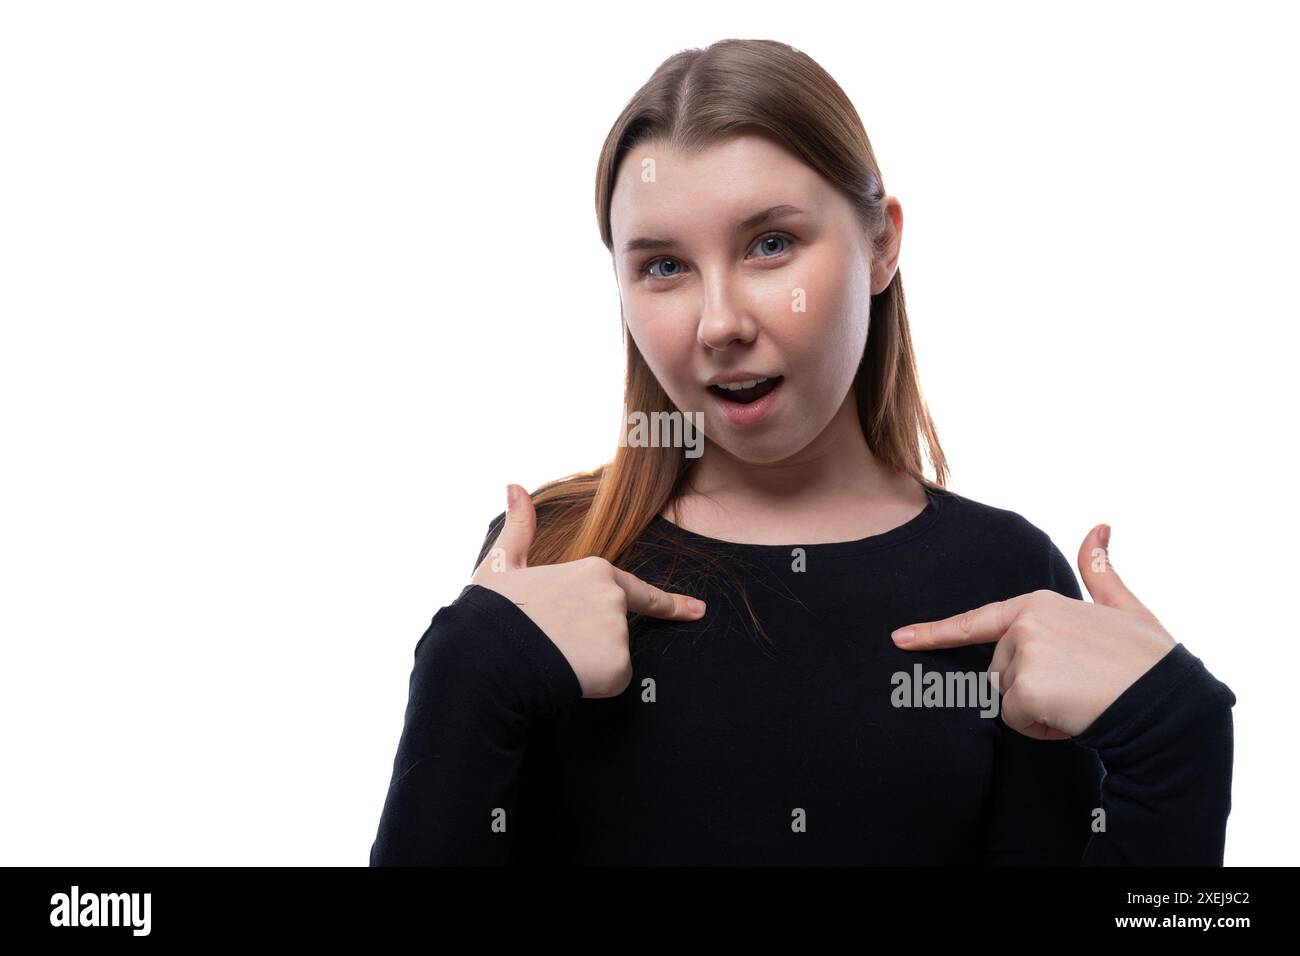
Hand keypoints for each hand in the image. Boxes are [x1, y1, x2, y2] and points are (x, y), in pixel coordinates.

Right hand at [469, 483, 707, 698]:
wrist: (487, 656)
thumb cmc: (493, 611)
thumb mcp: (502, 563)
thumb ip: (520, 527)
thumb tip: (514, 486)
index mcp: (596, 570)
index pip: (640, 591)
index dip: (669, 604)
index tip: (698, 610)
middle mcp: (615, 597)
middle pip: (616, 630)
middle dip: (592, 643)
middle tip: (553, 642)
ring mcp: (620, 631)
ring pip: (612, 658)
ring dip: (589, 665)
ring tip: (552, 656)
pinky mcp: (619, 666)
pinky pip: (611, 682)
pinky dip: (591, 686)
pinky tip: (564, 676)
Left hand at [889, 524, 1176, 739]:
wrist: (1170, 705)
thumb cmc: (1150, 662)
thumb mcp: (1127, 608)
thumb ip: (1101, 571)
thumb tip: (1099, 526)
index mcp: (1038, 603)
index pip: (977, 622)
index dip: (935, 633)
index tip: (898, 639)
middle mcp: (1024, 623)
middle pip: (1000, 674)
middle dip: (1033, 692)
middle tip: (1080, 689)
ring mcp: (1022, 653)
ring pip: (1007, 700)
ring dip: (1039, 711)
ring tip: (1081, 700)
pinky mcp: (1023, 686)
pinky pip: (1017, 721)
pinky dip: (1044, 729)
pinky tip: (1076, 716)